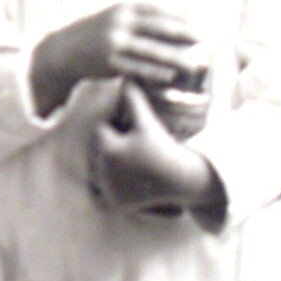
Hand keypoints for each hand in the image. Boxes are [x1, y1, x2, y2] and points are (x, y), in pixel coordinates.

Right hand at [32, 2, 200, 114]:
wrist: (65, 49)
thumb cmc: (97, 33)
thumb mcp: (116, 16)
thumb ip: (141, 16)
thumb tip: (177, 16)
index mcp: (124, 7)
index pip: (161, 11)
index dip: (182, 20)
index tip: (198, 29)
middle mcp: (121, 22)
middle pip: (161, 29)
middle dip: (186, 36)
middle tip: (205, 42)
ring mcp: (115, 42)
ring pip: (153, 51)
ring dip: (177, 58)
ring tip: (195, 65)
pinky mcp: (110, 62)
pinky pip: (139, 69)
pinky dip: (157, 73)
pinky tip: (170, 77)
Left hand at [90, 84, 217, 211]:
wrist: (183, 180)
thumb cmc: (164, 147)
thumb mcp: (147, 121)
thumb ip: (133, 99)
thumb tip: (124, 77)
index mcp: (108, 150)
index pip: (101, 129)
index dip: (115, 126)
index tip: (131, 129)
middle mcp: (104, 172)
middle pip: (97, 149)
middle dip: (110, 143)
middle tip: (132, 143)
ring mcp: (109, 189)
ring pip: (97, 168)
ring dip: (106, 161)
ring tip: (130, 159)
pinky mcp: (115, 203)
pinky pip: (103, 189)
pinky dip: (111, 181)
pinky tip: (128, 176)